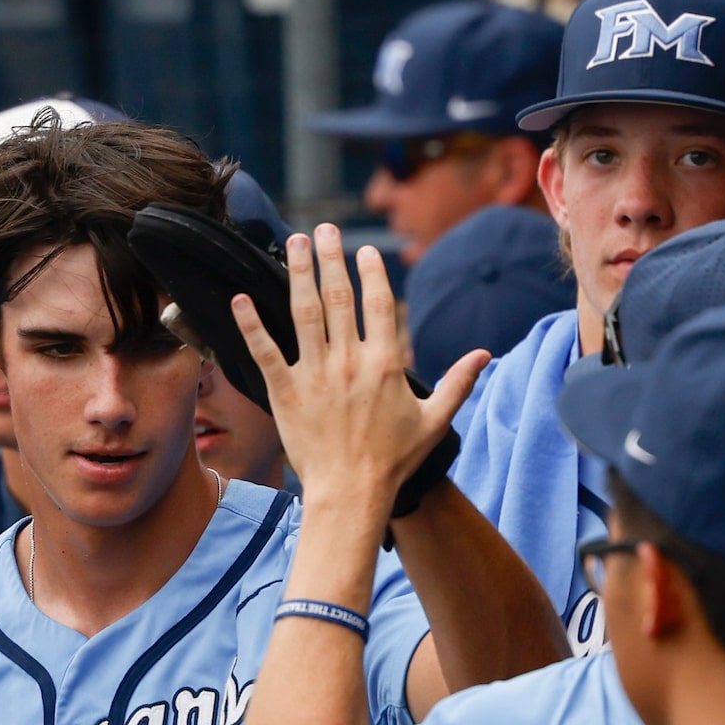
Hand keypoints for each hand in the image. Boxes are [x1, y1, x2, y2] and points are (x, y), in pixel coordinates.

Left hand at [232, 225, 490, 507]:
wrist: (351, 493)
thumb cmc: (394, 461)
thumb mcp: (434, 421)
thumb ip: (457, 383)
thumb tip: (484, 355)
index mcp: (385, 364)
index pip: (378, 304)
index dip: (370, 273)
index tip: (362, 250)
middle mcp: (349, 362)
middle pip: (339, 298)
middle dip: (331, 259)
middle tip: (324, 230)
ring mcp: (315, 375)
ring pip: (304, 313)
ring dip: (299, 274)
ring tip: (295, 244)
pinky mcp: (286, 393)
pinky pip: (265, 352)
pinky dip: (251, 325)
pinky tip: (241, 299)